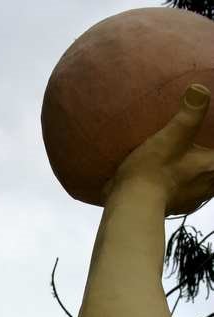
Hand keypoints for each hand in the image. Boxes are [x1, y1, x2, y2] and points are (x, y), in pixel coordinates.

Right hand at [102, 83, 213, 215]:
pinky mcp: (178, 207)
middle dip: (210, 161)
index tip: (208, 141)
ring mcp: (193, 199)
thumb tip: (201, 90)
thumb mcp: (171, 136)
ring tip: (196, 162)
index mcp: (212, 167)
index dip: (212, 149)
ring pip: (207, 184)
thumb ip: (190, 112)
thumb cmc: (152, 171)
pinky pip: (191, 193)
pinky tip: (179, 177)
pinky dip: (189, 184)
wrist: (130, 205)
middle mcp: (208, 186)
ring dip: (205, 174)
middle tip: (202, 149)